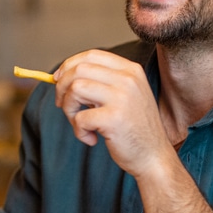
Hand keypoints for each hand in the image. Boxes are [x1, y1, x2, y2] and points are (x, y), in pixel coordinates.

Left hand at [54, 50, 168, 177]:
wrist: (153, 156)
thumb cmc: (133, 128)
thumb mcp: (124, 96)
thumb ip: (100, 83)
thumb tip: (60, 76)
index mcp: (131, 70)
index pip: (91, 55)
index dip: (69, 66)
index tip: (58, 80)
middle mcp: (128, 79)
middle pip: (79, 69)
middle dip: (62, 87)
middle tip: (63, 105)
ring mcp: (122, 97)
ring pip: (75, 89)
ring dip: (69, 109)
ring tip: (80, 124)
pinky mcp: (114, 119)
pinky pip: (80, 118)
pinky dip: (79, 131)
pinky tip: (91, 138)